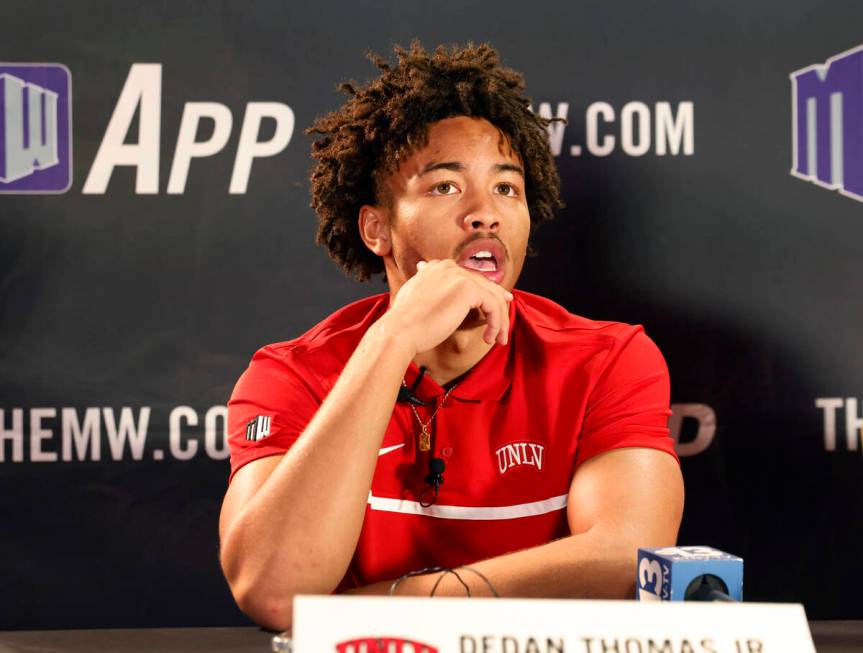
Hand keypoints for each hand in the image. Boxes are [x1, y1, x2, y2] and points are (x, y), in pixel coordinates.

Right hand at [384, 259, 512, 354]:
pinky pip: (493, 305)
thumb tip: (423, 271)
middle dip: (498, 307)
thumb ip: (426, 284)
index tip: (497, 308)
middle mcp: (449, 267)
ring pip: (493, 297)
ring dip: (499, 320)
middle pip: (485, 285)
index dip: (487, 293)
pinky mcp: (468, 289)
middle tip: (502, 328)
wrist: (400, 331)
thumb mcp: (415, 296)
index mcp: (437, 267)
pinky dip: (496, 323)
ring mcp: (459, 276)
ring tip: (497, 339)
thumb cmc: (406, 322)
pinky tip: (490, 337)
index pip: (471, 279)